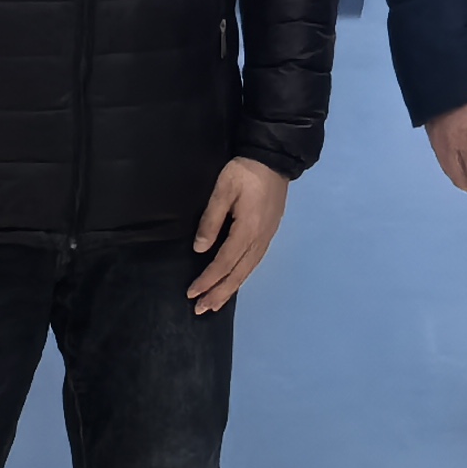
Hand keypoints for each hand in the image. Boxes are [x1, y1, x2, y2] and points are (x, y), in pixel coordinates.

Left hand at [190, 157, 289, 311]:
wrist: (275, 158)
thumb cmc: (245, 171)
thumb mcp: (223, 189)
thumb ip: (211, 220)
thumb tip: (200, 250)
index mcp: (248, 229)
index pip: (225, 262)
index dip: (208, 279)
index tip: (192, 292)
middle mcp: (260, 239)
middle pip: (238, 273)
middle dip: (219, 293)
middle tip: (201, 309)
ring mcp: (267, 237)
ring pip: (248, 270)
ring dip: (230, 289)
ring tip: (215, 304)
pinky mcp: (269, 233)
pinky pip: (254, 262)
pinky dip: (242, 277)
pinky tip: (234, 282)